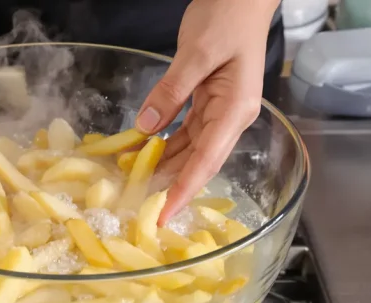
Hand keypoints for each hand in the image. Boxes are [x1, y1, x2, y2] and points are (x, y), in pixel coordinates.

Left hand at [135, 0, 278, 224]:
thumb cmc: (227, 16)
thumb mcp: (196, 52)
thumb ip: (171, 91)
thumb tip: (145, 128)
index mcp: (235, 109)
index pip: (206, 160)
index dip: (183, 190)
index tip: (163, 215)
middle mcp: (231, 117)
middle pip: (198, 161)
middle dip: (170, 184)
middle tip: (139, 207)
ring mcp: (221, 111)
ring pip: (190, 149)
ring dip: (164, 166)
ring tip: (136, 184)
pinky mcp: (209, 102)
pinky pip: (185, 131)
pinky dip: (164, 143)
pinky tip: (142, 152)